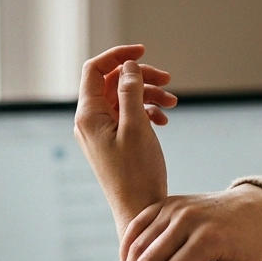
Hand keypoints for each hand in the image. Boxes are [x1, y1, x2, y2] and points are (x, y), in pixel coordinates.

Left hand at [73, 45, 178, 236]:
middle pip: (111, 82)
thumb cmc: (138, 173)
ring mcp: (101, 132)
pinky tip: (164, 121)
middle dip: (140, 77)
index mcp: (88, 116)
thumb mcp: (137, 127)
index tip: (144, 51)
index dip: (118, 55)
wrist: (140, 209)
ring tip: (172, 104)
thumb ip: (130, 92)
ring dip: (148, 94)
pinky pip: (128, 115)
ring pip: (123, 98)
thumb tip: (127, 66)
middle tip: (168, 80)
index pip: (94, 70)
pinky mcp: (113, 141)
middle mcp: (89, 122)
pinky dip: (147, 111)